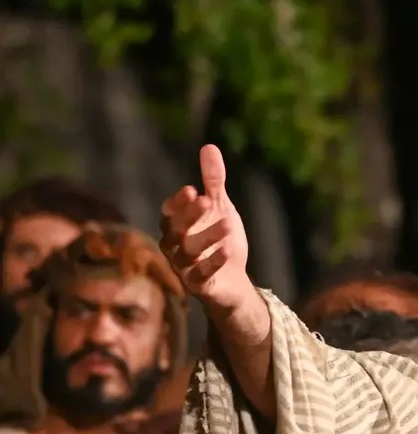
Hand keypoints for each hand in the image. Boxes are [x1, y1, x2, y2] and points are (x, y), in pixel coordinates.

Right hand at [159, 145, 257, 320]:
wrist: (234, 281)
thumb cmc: (221, 241)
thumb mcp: (221, 208)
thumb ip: (214, 182)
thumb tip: (209, 146)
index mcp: (176, 228)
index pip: (169, 213)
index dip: (178, 203)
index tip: (193, 190)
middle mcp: (175, 248)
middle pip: (175, 231)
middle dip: (190, 216)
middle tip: (207, 200)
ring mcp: (185, 269)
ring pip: (188, 253)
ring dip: (207, 237)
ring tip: (228, 223)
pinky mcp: (200, 287)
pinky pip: (201, 276)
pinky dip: (213, 264)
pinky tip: (227, 251)